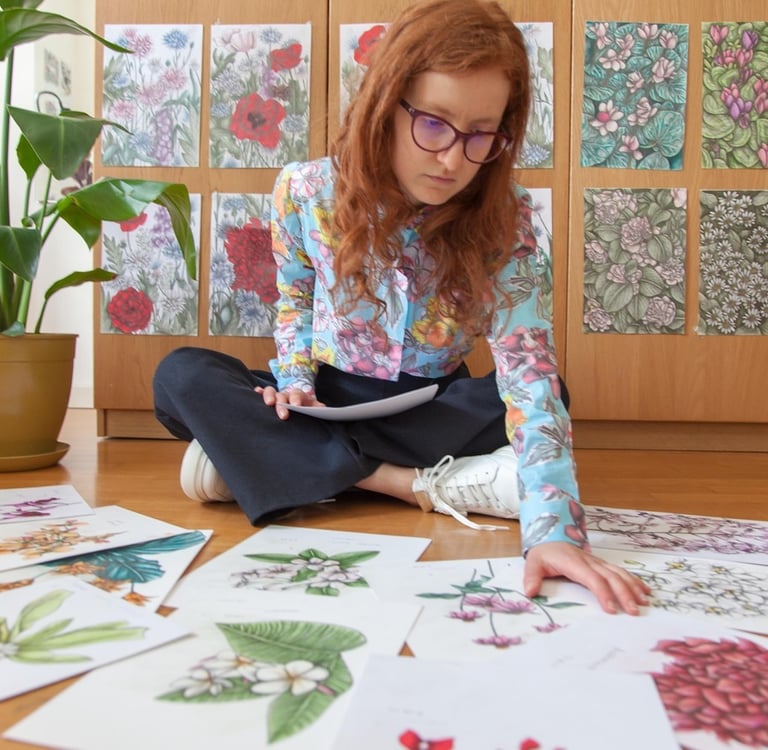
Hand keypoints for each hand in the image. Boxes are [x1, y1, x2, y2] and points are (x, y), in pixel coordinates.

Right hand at [255, 386, 324, 419]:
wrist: (301, 409)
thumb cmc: (307, 410)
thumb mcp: (314, 409)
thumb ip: (318, 408)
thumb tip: (323, 409)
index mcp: (299, 395)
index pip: (297, 394)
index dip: (296, 399)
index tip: (296, 406)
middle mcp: (286, 394)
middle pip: (283, 395)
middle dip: (282, 404)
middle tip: (283, 415)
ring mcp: (277, 396)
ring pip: (271, 392)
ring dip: (269, 396)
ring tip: (269, 403)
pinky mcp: (269, 399)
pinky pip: (263, 393)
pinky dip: (259, 392)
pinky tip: (256, 392)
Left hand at [523, 541, 650, 614]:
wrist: (550, 536)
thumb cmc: (544, 553)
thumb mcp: (533, 563)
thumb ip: (531, 577)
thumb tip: (530, 591)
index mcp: (574, 563)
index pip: (592, 579)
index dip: (603, 593)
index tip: (612, 610)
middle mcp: (589, 562)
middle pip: (611, 577)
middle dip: (624, 593)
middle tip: (634, 611)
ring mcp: (598, 562)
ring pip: (619, 573)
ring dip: (633, 587)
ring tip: (645, 602)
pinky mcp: (602, 564)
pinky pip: (620, 571)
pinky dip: (634, 580)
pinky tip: (645, 590)